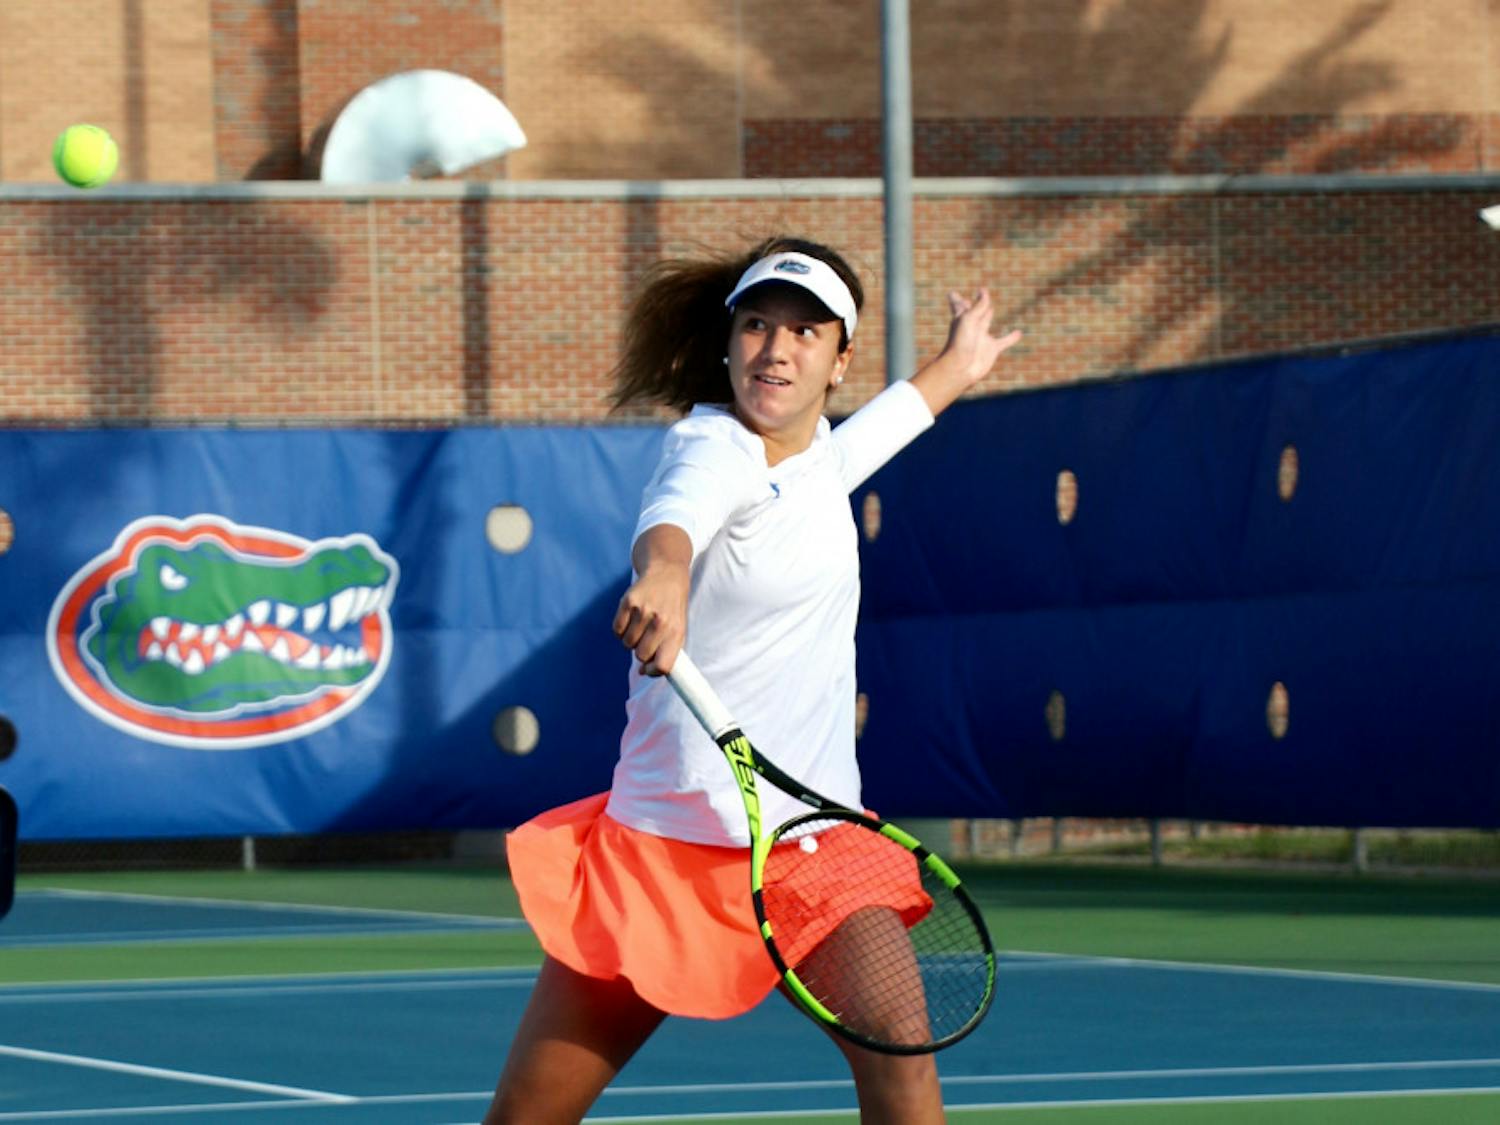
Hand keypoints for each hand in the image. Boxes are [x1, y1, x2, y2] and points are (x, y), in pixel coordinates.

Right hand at [612, 563, 687, 675]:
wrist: (666, 572)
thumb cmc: (672, 607)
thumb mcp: (678, 628)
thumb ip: (665, 652)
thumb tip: (643, 672)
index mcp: (676, 631)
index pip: (663, 665)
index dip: (652, 671)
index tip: (648, 668)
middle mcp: (660, 622)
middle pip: (641, 655)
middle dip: (641, 651)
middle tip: (646, 638)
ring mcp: (643, 611)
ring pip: (627, 643)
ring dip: (631, 639)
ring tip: (640, 626)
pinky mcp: (627, 602)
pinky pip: (617, 630)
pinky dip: (621, 629)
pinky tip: (631, 619)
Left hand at [909, 288, 1021, 416]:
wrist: (961, 368)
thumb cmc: (960, 342)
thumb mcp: (969, 319)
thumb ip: (978, 306)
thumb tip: (983, 291)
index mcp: (961, 318)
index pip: (958, 305)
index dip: (956, 299)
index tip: (952, 293)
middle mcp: (971, 326)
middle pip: (972, 311)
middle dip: (974, 304)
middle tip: (977, 295)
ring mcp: (981, 337)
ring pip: (986, 322)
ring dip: (988, 315)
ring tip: (990, 309)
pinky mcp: (992, 348)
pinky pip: (1004, 341)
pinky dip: (1011, 337)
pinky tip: (1019, 333)